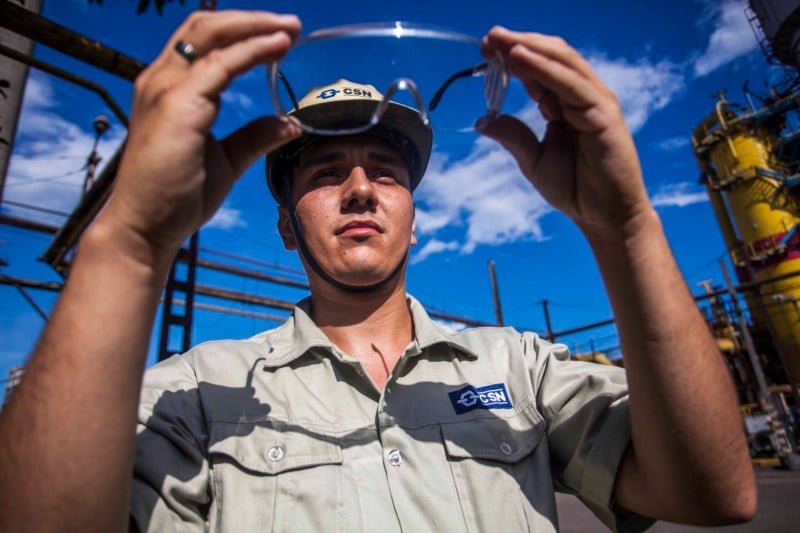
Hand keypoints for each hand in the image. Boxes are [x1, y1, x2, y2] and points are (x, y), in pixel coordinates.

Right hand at [100, 10, 301, 258]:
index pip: (206, 42)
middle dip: (252, 20)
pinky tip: (277, 47)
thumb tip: (288, 124)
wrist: (146, 226)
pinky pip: (220, 64)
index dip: (244, 32)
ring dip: (255, 27)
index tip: (283, 36)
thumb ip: (253, 138)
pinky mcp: (177, 105)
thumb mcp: (226, 160)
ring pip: (210, 34)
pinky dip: (251, 50)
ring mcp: (165, 89)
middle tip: (293, 24)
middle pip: (206, 26)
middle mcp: (162, 80)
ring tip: (290, 29)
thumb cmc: (177, 196)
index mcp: (170, 90)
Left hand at [478, 27, 651, 235]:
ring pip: (561, 62)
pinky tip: (520, 58)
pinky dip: (544, 68)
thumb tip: (483, 120)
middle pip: (550, 58)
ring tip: (501, 41)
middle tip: (488, 37)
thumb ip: (514, 137)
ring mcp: (594, 102)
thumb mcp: (535, 161)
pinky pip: (571, 84)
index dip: (512, 57)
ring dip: (529, 48)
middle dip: (518, 44)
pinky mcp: (603, 113)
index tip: (484, 49)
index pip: (537, 71)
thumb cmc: (576, 189)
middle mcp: (580, 97)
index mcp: (563, 105)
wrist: (605, 217)